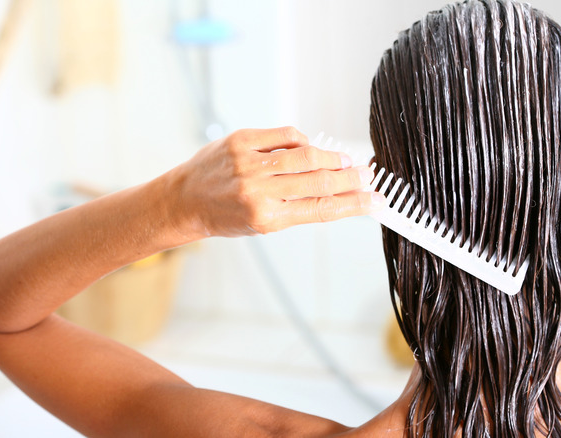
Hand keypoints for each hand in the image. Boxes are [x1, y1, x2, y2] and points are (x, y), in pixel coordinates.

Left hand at [173, 127, 384, 236]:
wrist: (185, 201)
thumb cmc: (225, 216)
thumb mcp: (264, 224)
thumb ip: (298, 208)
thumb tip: (337, 194)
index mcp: (268, 218)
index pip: (323, 210)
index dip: (354, 204)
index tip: (375, 201)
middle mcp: (259, 191)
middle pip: (320, 181)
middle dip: (351, 179)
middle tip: (368, 176)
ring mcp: (250, 164)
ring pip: (306, 155)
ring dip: (333, 158)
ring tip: (347, 161)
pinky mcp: (241, 141)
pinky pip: (285, 136)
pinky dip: (303, 141)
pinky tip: (310, 147)